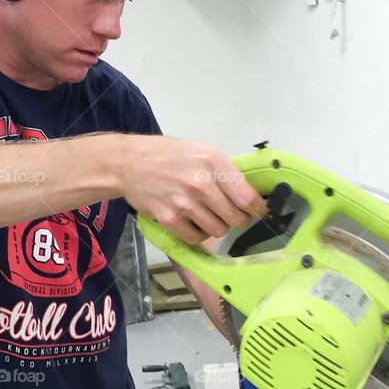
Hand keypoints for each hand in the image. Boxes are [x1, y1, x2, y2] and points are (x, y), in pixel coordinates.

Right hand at [121, 136, 265, 243]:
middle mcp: (200, 183)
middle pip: (235, 218)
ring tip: (207, 215)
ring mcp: (184, 203)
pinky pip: (195, 238)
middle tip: (230, 214)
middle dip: (237, 219)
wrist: (129, 163)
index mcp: (212, 162)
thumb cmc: (168, 155)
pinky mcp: (169, 219)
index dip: (258, 209)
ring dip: (216, 226)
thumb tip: (250, 195)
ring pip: (217, 230)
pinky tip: (192, 222)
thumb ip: (225, 171)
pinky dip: (198, 234)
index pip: (247, 197)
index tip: (259, 212)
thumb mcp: (201, 150)